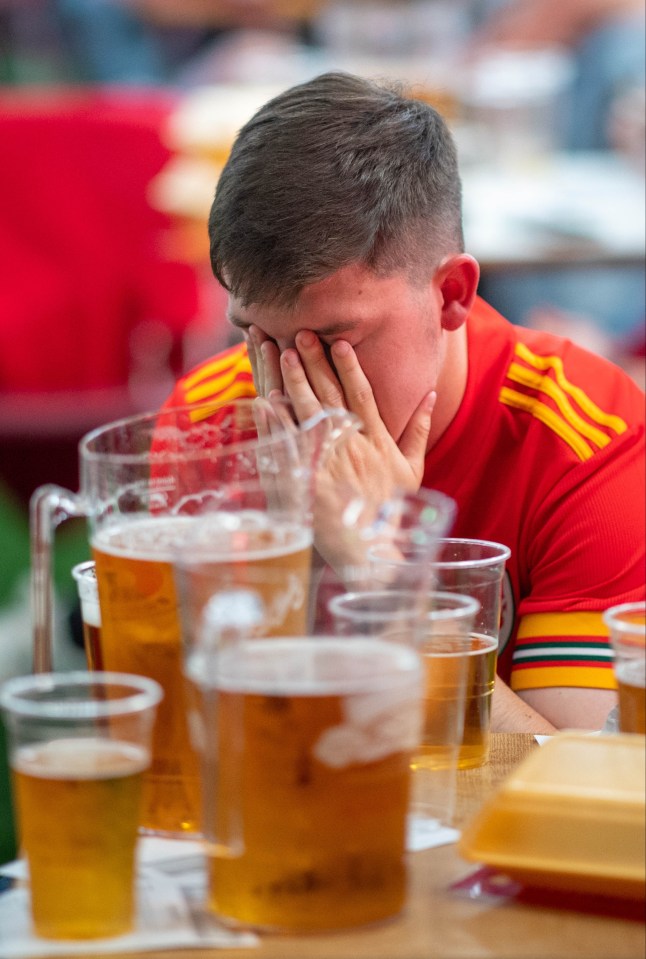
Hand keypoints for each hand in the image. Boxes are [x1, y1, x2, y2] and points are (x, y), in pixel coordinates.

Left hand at [280, 329, 433, 498]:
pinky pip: (288, 446)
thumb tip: (431, 392)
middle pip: (330, 396)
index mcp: (376, 441)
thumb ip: (419, 429)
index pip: (362, 395)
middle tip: (301, 334)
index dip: (350, 366)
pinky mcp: (306, 481)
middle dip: (315, 363)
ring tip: (282, 353)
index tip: (339, 342)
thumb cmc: (391, 510)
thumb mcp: (412, 468)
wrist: (371, 549)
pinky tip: (264, 401)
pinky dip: (276, 423)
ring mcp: (328, 463)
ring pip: (307, 414)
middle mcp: (352, 447)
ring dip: (294, 382)